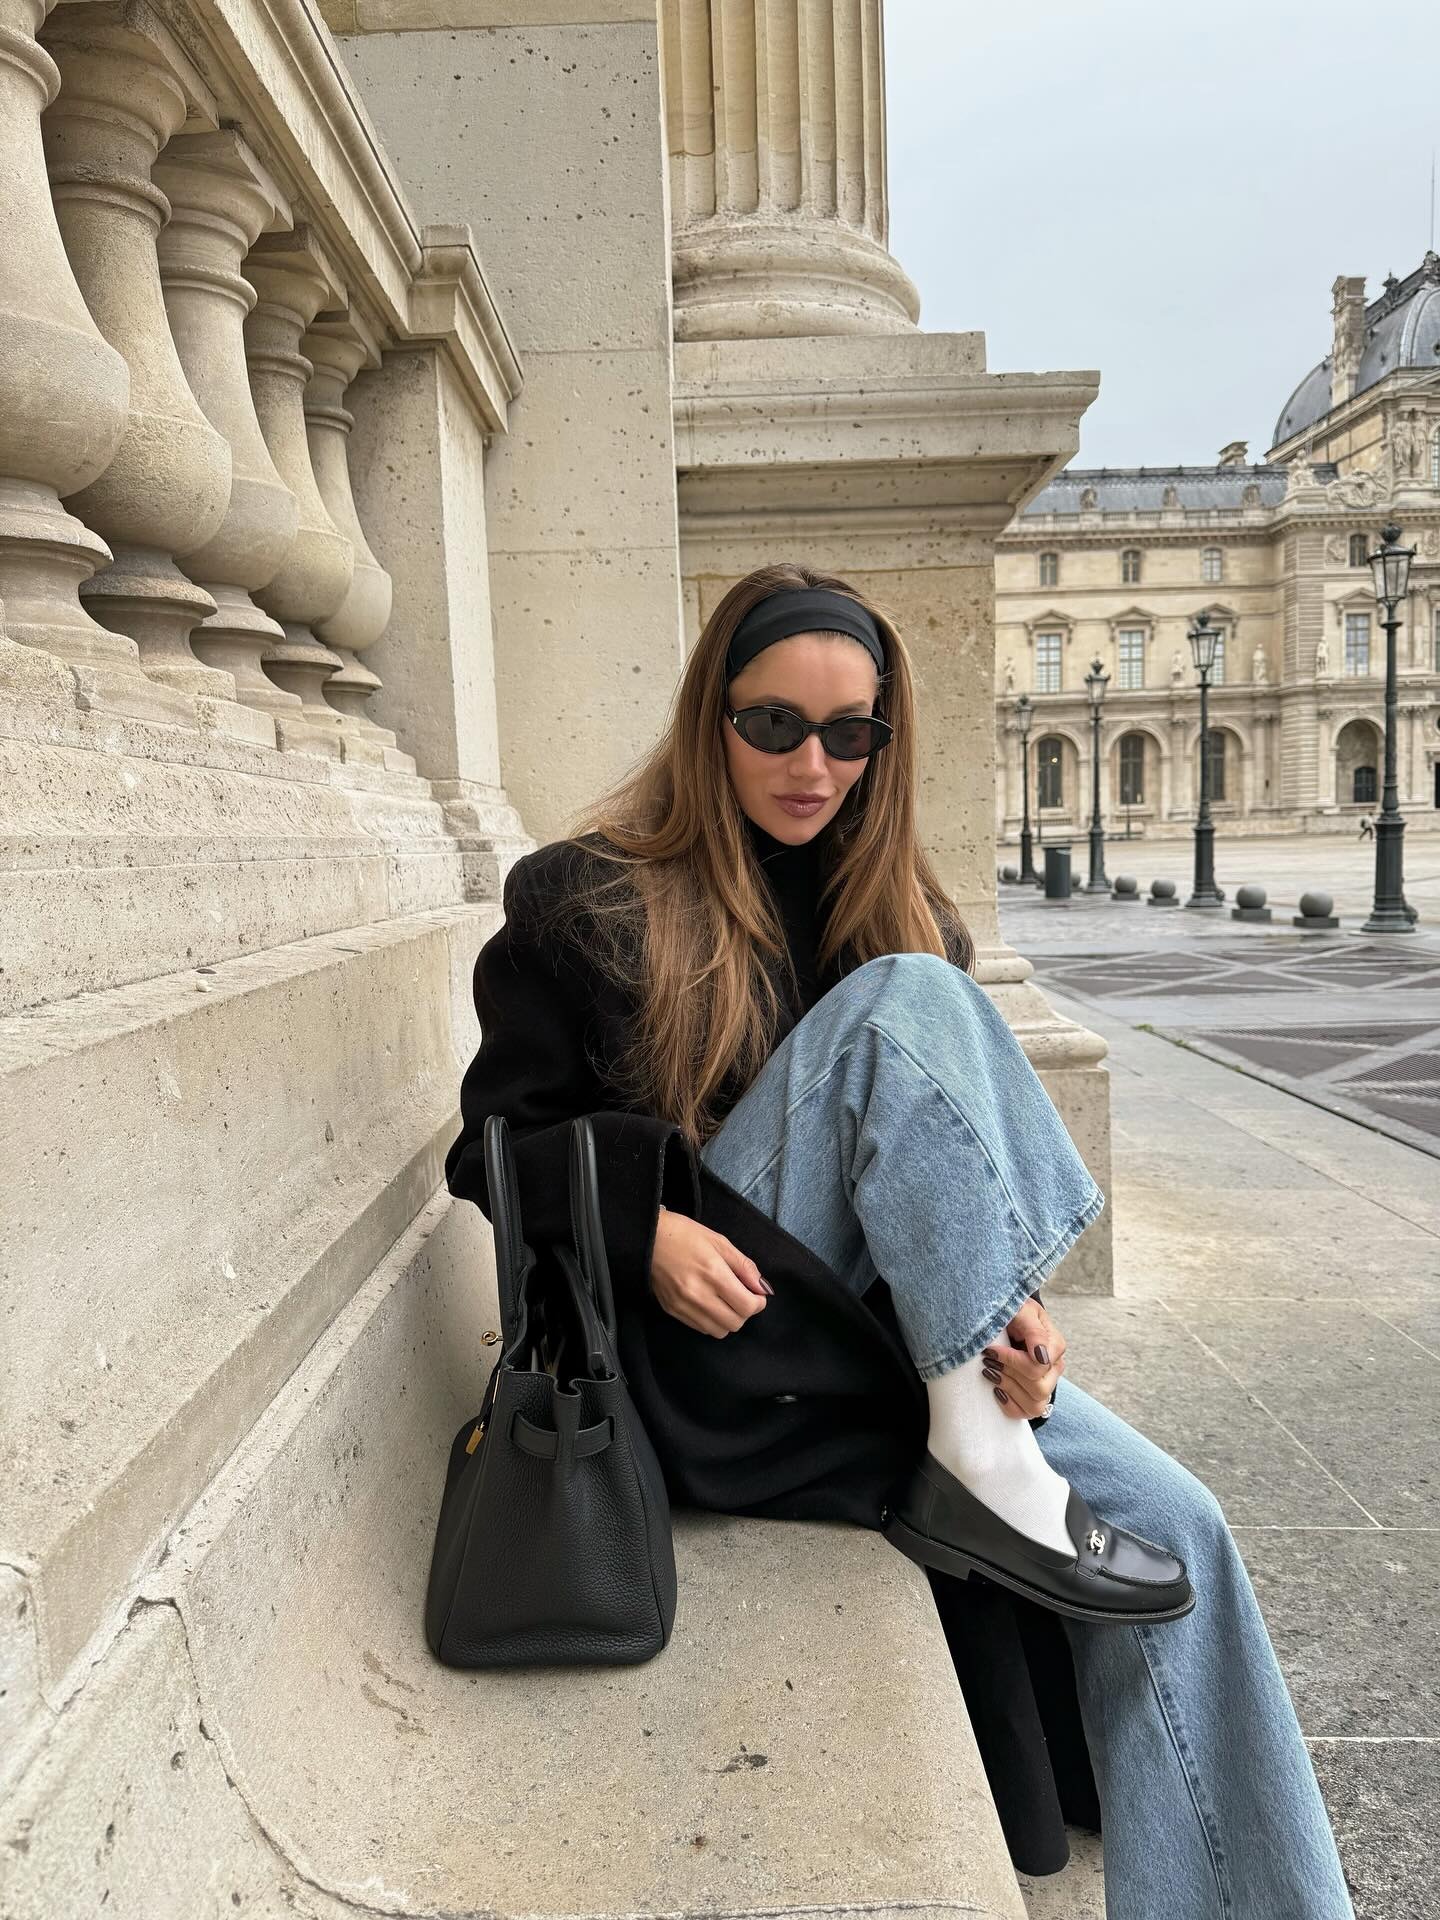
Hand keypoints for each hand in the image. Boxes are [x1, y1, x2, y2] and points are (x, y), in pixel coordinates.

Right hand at [649, 1205, 772, 1338]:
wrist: (647, 1239)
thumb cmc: (684, 1234)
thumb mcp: (719, 1241)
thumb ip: (744, 1266)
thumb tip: (762, 1287)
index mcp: (713, 1274)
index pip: (747, 1306)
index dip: (759, 1302)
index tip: (757, 1293)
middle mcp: (698, 1295)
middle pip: (735, 1323)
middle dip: (745, 1311)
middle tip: (742, 1296)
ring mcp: (683, 1306)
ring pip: (720, 1331)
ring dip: (729, 1319)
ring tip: (725, 1301)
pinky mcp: (673, 1311)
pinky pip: (702, 1329)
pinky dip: (712, 1321)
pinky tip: (709, 1303)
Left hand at [981, 1295, 1066, 1418]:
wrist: (1008, 1318)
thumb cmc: (1014, 1313)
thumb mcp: (1022, 1311)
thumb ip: (1033, 1330)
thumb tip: (1040, 1355)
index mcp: (1055, 1345)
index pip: (1037, 1366)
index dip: (1011, 1360)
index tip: (991, 1350)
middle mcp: (1055, 1367)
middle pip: (1038, 1388)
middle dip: (1008, 1374)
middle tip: (988, 1361)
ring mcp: (1047, 1383)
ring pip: (1035, 1405)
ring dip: (1008, 1389)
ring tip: (991, 1373)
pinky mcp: (1034, 1396)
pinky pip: (1025, 1413)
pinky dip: (1009, 1405)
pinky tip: (997, 1389)